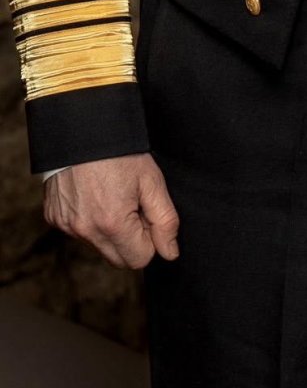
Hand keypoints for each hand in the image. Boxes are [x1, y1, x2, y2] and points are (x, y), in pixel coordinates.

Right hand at [44, 154, 180, 269]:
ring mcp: (67, 225)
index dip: (150, 237)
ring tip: (113, 194)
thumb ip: (165, 220)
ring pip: (99, 245)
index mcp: (112, 224)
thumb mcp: (152, 181)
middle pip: (118, 258)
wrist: (81, 128)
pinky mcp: (54, 218)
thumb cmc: (120, 152)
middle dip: (132, 239)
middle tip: (133, 204)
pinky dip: (90, 219)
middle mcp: (85, 230)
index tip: (147, 212)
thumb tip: (170, 253)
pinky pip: (79, 231)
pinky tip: (93, 193)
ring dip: (111, 229)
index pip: (140, 258)